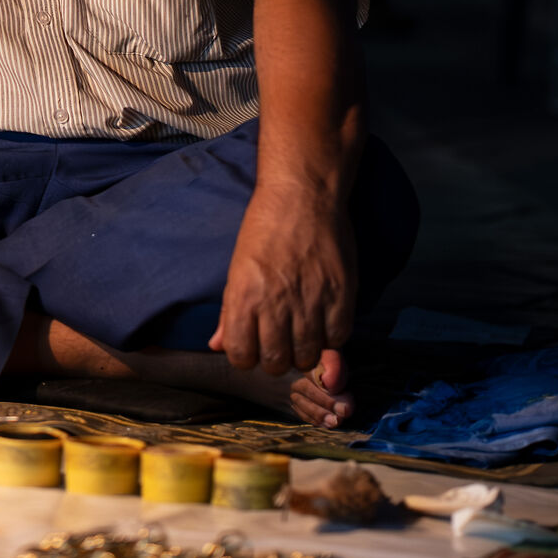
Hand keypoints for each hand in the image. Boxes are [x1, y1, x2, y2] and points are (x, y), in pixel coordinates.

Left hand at [209, 181, 354, 376]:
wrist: (302, 195)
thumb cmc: (264, 228)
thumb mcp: (237, 267)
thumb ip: (228, 311)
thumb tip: (217, 344)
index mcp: (244, 296)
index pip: (241, 355)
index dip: (246, 358)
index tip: (252, 348)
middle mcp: (276, 302)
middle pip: (276, 362)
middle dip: (275, 360)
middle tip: (280, 345)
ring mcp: (311, 299)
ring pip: (307, 355)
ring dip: (304, 353)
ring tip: (302, 336)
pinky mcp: (340, 293)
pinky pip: (338, 337)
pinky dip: (331, 338)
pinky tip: (324, 324)